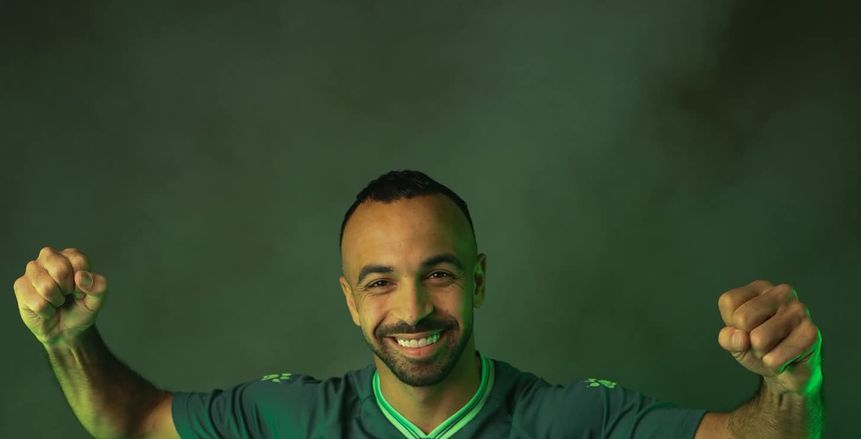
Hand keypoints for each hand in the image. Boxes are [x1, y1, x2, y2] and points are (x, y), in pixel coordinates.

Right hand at [13, 246, 108, 345]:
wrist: (64, 329)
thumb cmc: (80, 309)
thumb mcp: (97, 300)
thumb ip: (99, 286)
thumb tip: (82, 277)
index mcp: (71, 255)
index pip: (79, 261)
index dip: (83, 282)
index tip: (81, 289)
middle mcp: (50, 257)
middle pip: (60, 270)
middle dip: (68, 289)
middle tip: (67, 294)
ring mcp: (32, 270)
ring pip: (47, 287)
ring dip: (56, 301)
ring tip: (56, 301)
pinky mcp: (20, 286)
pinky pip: (37, 303)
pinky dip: (46, 311)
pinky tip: (46, 309)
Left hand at [717, 280, 821, 395]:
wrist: (789, 371)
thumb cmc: (760, 347)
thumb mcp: (734, 340)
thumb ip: (727, 337)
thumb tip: (741, 337)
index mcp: (760, 287)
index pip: (728, 301)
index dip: (731, 323)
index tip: (746, 328)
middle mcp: (782, 293)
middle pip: (742, 318)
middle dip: (747, 339)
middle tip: (761, 342)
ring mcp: (799, 311)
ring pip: (758, 339)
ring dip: (761, 354)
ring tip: (774, 349)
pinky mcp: (811, 333)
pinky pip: (775, 358)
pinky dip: (774, 365)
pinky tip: (786, 359)